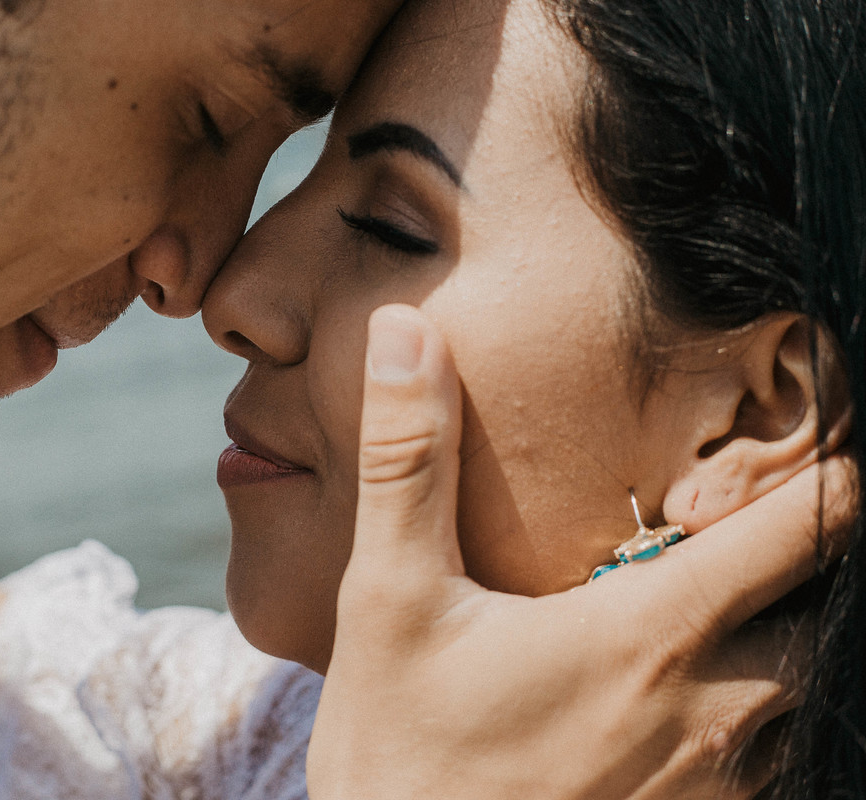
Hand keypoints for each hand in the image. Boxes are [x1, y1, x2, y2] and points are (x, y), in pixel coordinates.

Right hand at [308, 304, 849, 799]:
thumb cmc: (398, 752)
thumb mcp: (388, 599)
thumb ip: (410, 461)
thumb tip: (404, 332)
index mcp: (649, 634)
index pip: (803, 530)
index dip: (838, 467)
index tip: (834, 427)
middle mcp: (714, 711)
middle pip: (828, 604)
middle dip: (815, 548)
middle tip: (766, 505)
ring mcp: (719, 784)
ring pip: (813, 683)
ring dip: (792, 625)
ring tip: (737, 585)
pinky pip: (781, 755)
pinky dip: (767, 701)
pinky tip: (698, 681)